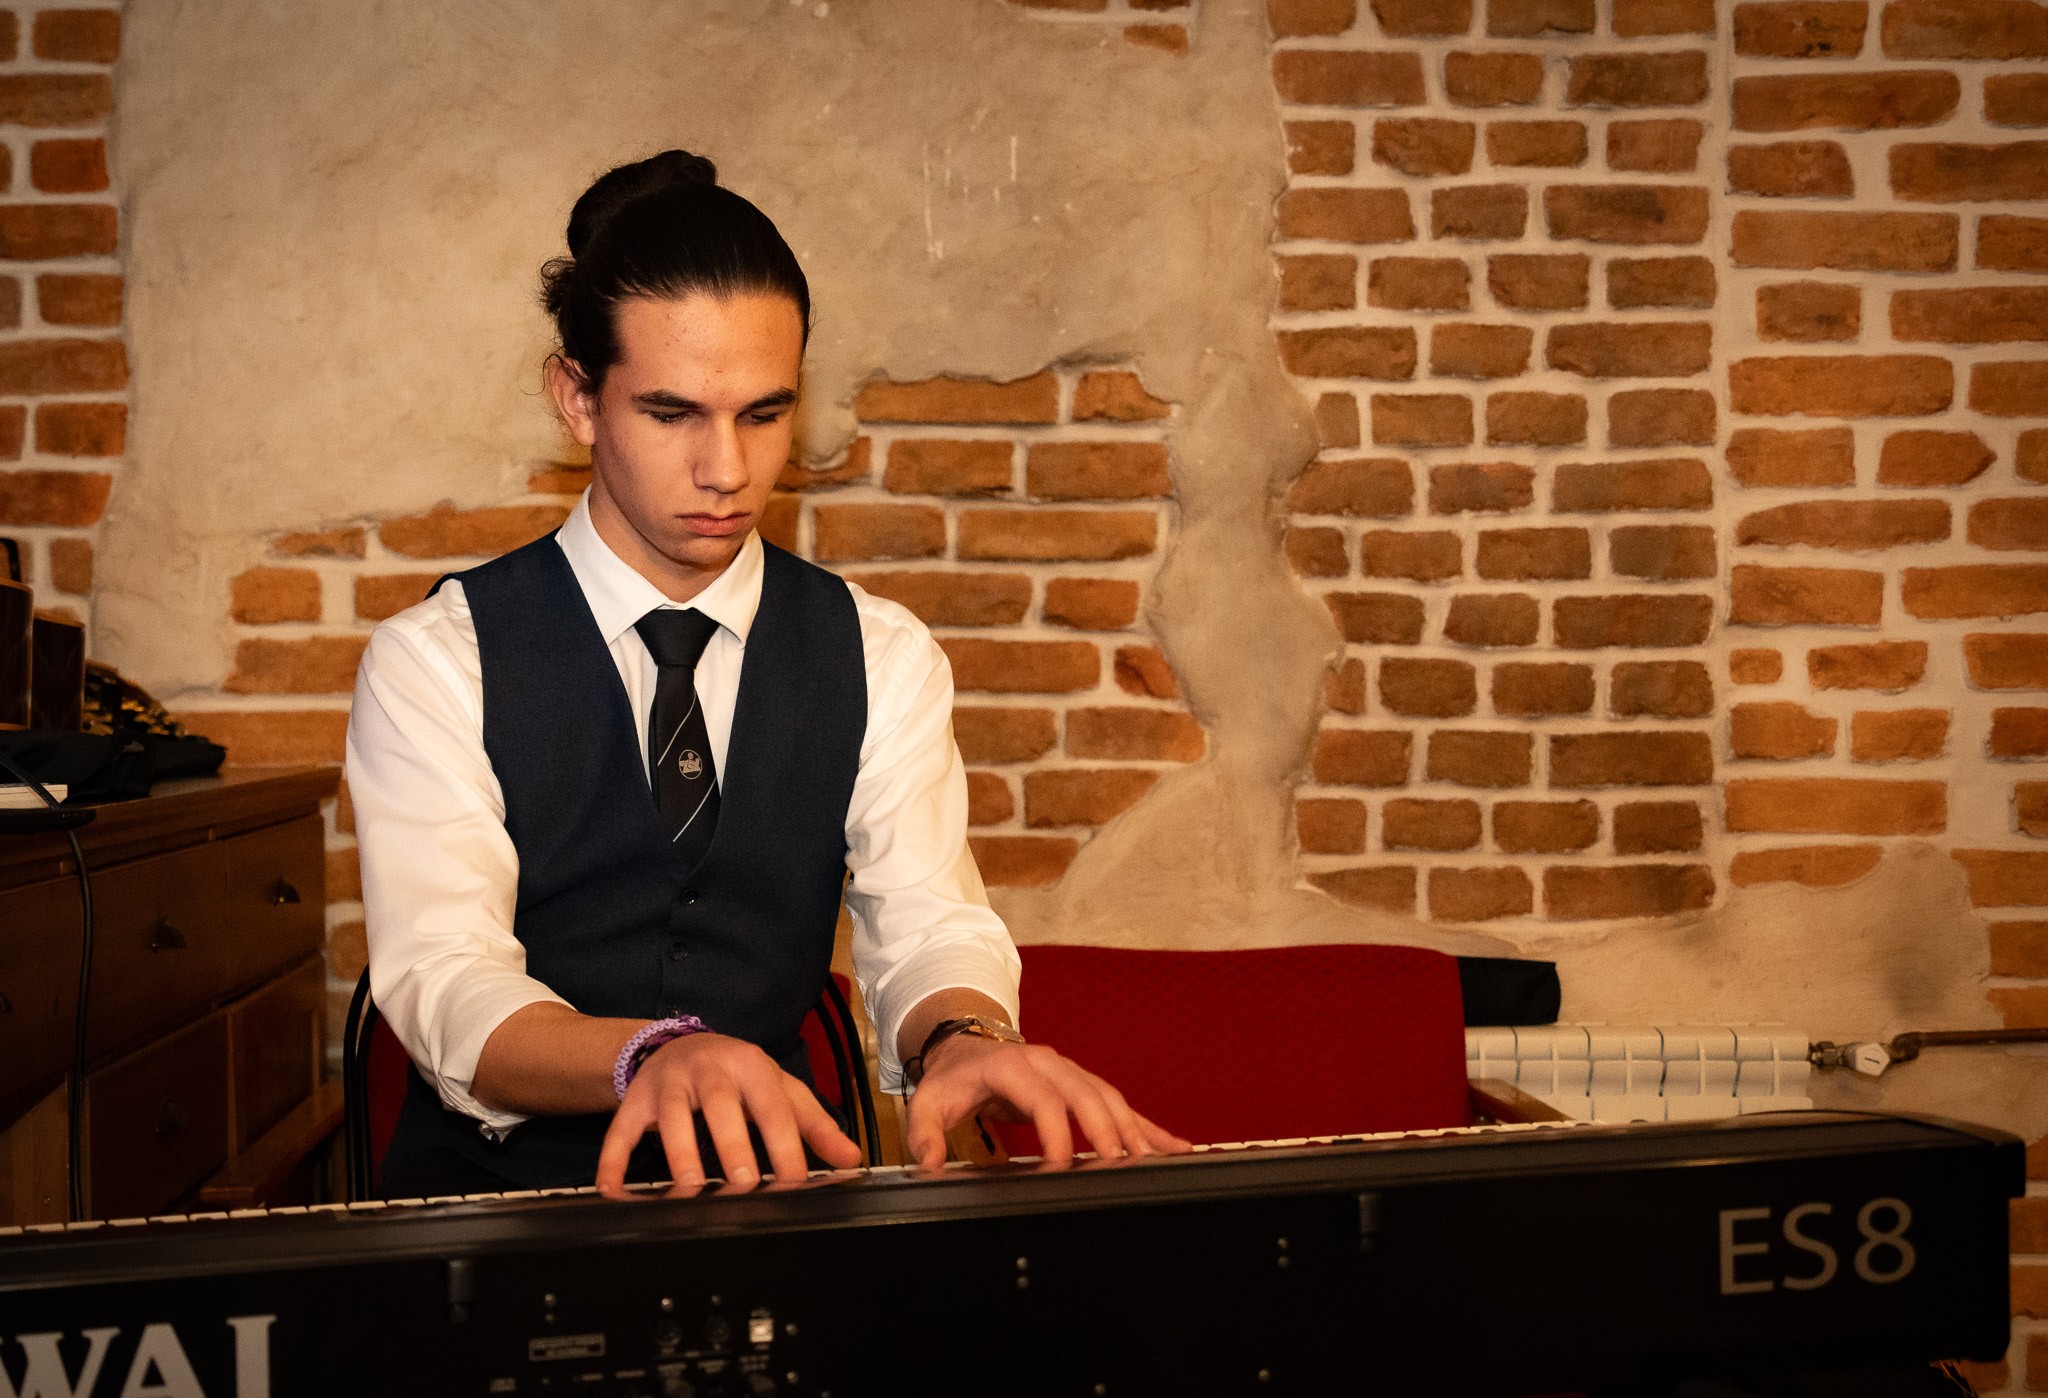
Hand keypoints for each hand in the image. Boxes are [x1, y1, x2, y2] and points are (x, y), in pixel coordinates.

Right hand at [596, 1031, 861, 1195]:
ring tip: (690, 1189)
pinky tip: (612, 1190)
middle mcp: (709, 1069)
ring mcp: (668, 1083)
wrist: (679, 1043)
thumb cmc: (739, 1075)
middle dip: (732, 1143)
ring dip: (679, 1152)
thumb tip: (851, 1159)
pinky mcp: (635, 1100)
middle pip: (720, 1104)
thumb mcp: (779, 1089)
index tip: (795, 1181)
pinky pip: (621, 1129)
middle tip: (745, 1183)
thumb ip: (814, 1123)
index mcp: (751, 1066)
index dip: (785, 1144)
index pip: (772, 1106)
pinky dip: (613, 1160)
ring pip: (672, 1116)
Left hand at [904, 1035, 1190, 1170]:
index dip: (1055, 1132)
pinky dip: (1147, 1127)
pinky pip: (1120, 1104)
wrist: (965, 1046)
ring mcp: (1069, 1072)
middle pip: (1087, 1095)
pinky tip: (1174, 1147)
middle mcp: (1048, 1064)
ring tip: (1155, 1162)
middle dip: (1106, 1131)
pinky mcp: (1082, 1085)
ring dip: (1134, 1130)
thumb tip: (928, 1169)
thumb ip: (925, 1136)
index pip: (1042, 1098)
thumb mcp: (928, 1102)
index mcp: (1012, 1066)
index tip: (1061, 1165)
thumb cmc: (953, 1078)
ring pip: (1110, 1098)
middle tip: (1120, 1166)